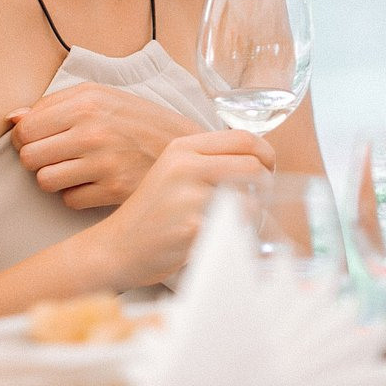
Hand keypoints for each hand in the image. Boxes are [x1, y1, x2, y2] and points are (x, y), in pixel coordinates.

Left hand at [10, 83, 203, 209]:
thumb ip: (54, 104)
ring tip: (74, 170)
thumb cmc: (136, 120)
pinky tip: (94, 183)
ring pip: (44, 181)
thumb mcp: (101, 97)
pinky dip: (77, 195)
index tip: (39, 141)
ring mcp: (103, 162)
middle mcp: (92, 130)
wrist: (185, 145)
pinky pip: (69, 200)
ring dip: (55, 179)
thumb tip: (12, 118)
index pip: (25, 129)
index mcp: (85, 102)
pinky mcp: (113, 190)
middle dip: (37, 159)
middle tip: (56, 157)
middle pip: (29, 157)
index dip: (25, 138)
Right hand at [91, 129, 274, 289]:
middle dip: (267, 186)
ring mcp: (188, 198)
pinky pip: (238, 229)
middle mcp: (185, 166)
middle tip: (259, 200)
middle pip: (254, 167)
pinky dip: (240, 236)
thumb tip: (260, 162)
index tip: (268, 168)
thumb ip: (210, 161)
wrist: (118, 247)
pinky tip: (224, 238)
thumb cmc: (153, 212)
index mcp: (183, 148)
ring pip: (252, 202)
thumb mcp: (174, 171)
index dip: (266, 154)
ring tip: (237, 224)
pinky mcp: (193, 228)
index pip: (243, 138)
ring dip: (254, 217)